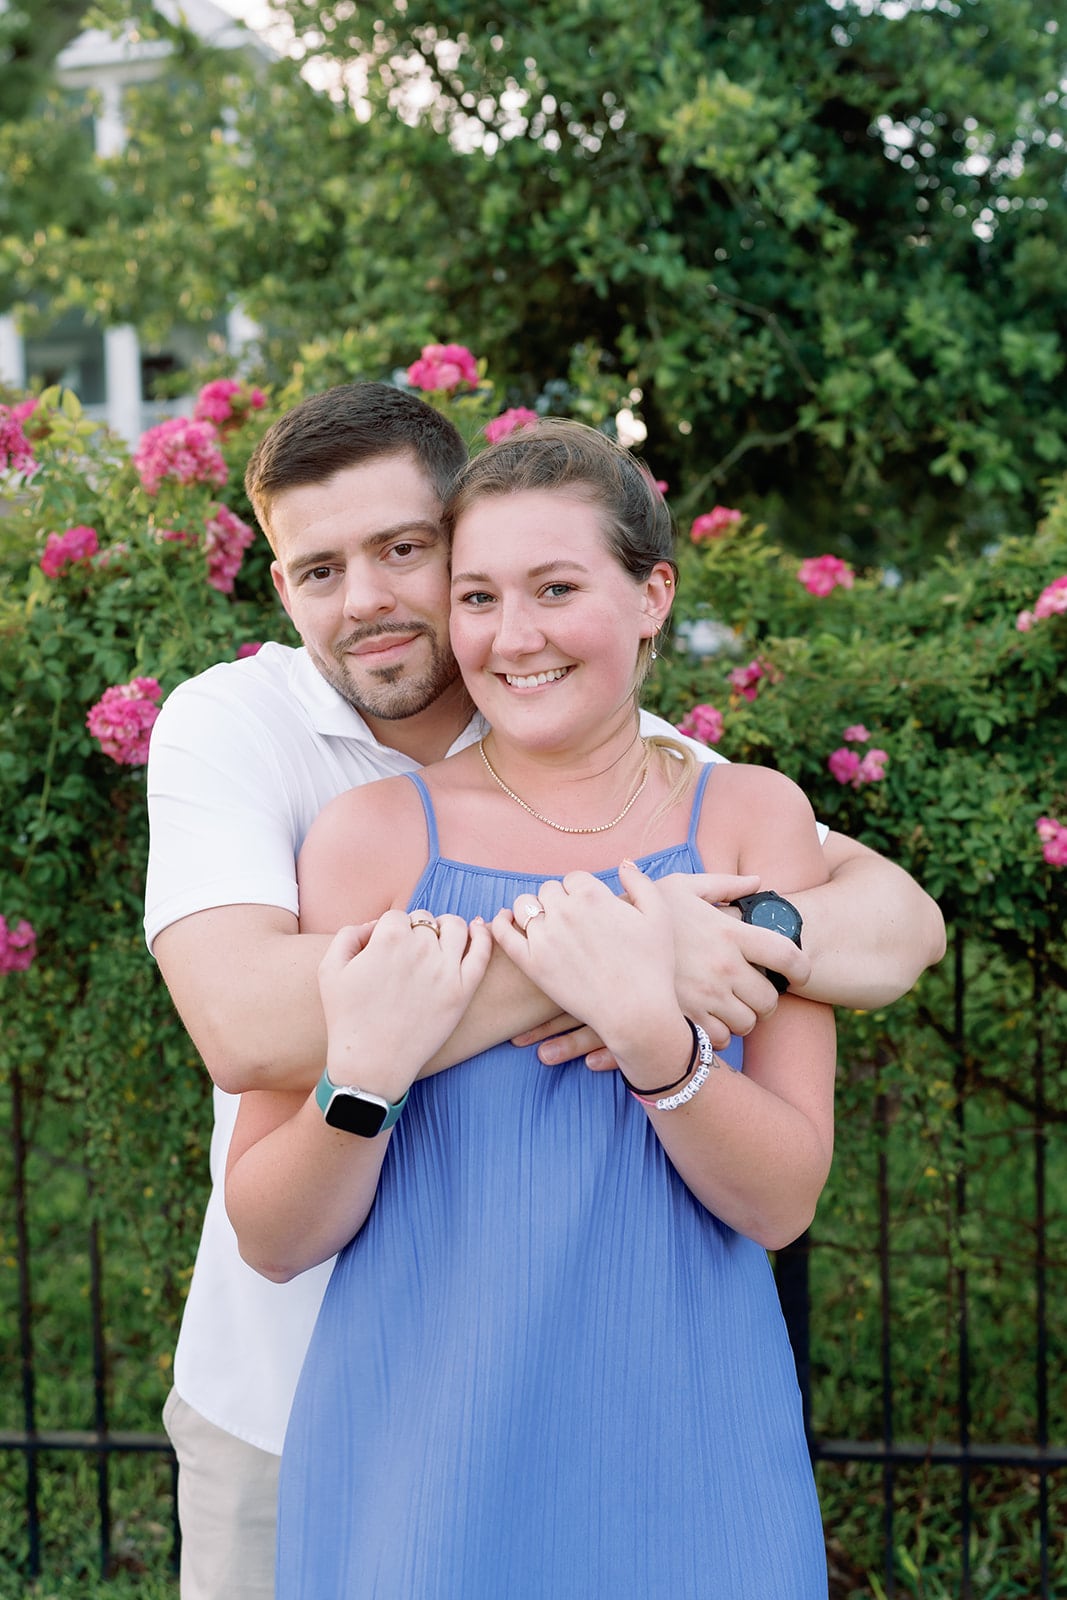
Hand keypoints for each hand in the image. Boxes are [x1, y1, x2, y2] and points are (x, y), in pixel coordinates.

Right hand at [319, 911, 492, 1097]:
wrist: (370, 1063)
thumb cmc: (346, 1018)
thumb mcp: (329, 968)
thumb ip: (349, 934)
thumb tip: (375, 925)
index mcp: (389, 938)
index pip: (396, 917)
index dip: (388, 932)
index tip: (383, 953)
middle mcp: (421, 948)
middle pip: (425, 921)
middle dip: (415, 932)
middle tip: (406, 957)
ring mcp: (446, 969)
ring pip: (457, 927)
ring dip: (447, 927)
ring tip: (440, 941)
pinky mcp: (463, 990)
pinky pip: (482, 952)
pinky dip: (483, 936)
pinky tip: (478, 929)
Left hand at [492, 863, 686, 1069]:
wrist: (635, 1011)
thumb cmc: (651, 965)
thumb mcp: (659, 916)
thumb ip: (640, 883)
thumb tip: (622, 864)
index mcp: (592, 895)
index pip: (573, 879)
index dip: (581, 892)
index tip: (589, 909)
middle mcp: (564, 911)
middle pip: (549, 890)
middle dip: (559, 901)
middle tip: (572, 922)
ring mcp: (544, 937)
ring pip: (524, 906)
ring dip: (533, 910)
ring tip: (546, 924)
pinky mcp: (531, 963)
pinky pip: (503, 934)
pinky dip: (500, 923)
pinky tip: (504, 921)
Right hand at [653, 873, 811, 1046]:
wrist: (600, 944)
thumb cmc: (640, 910)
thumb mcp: (681, 886)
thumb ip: (723, 884)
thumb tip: (758, 882)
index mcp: (729, 932)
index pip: (788, 955)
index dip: (802, 969)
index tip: (799, 974)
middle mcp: (724, 966)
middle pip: (770, 999)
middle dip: (765, 1000)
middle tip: (751, 993)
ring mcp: (706, 996)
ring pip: (748, 1023)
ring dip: (743, 1019)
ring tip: (727, 1007)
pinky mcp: (687, 1019)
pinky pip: (721, 1040)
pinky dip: (719, 1035)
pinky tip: (707, 1020)